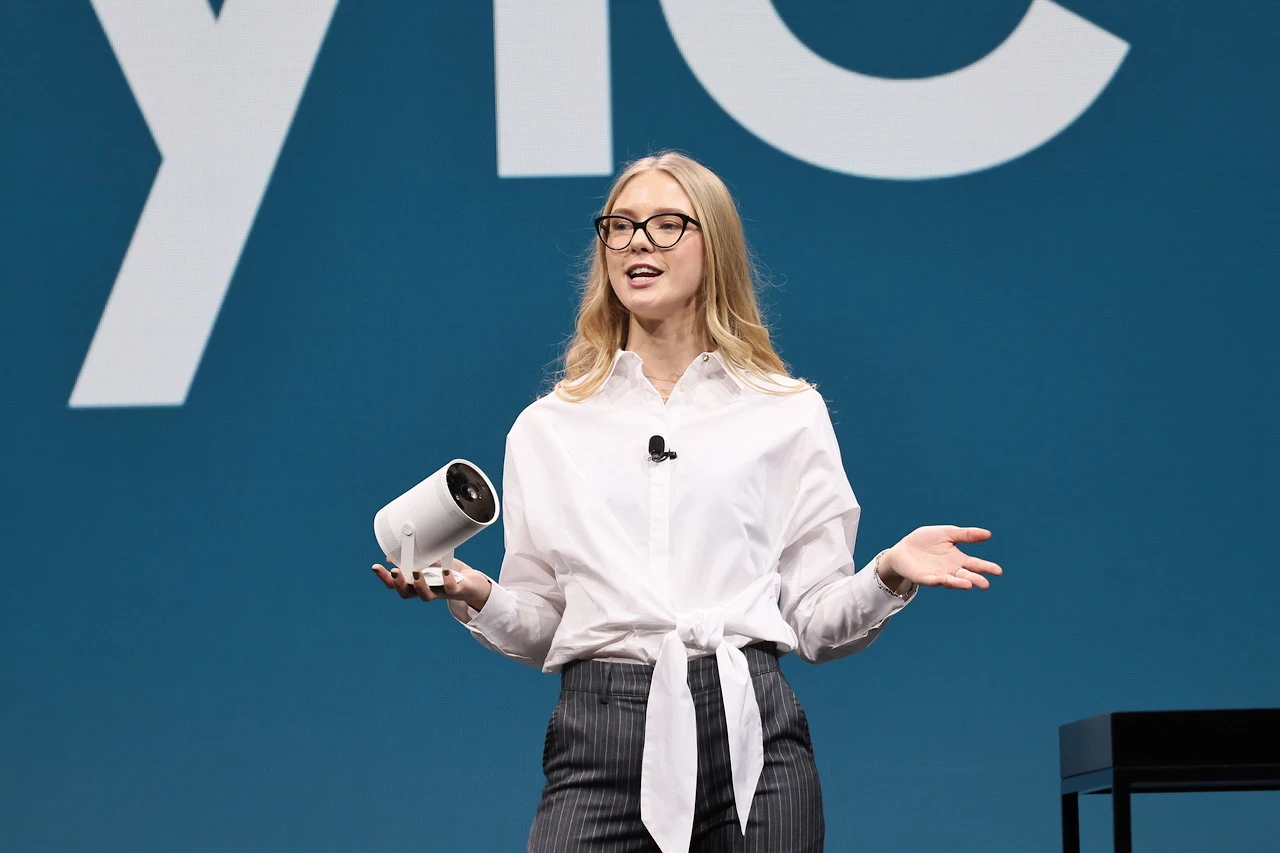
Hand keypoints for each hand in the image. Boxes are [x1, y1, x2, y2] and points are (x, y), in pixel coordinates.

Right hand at [371, 556, 491, 609]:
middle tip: (394, 572)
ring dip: (420, 585)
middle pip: (407, 593)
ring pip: (427, 596)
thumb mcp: (430, 562)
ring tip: (417, 572)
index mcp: (417, 584)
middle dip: (399, 584)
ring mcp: (441, 593)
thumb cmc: (448, 572)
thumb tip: (392, 554)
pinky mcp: (457, 591)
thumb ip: (414, 559)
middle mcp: (426, 591)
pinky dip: (447, 580)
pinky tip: (445, 570)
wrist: (473, 584)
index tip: (376, 567)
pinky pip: (451, 589)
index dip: (385, 578)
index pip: (396, 585)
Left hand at [880, 526, 1002, 589]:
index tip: (998, 571)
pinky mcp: (924, 578)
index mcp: (958, 559)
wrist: (903, 548)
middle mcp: (950, 570)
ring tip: (969, 585)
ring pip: (951, 580)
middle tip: (985, 584)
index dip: (986, 568)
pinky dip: (938, 580)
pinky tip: (944, 580)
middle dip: (975, 580)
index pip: (975, 564)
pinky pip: (932, 580)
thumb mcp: (947, 533)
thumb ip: (966, 535)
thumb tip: (989, 534)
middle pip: (966, 576)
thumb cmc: (926, 541)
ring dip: (959, 583)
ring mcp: (938, 575)